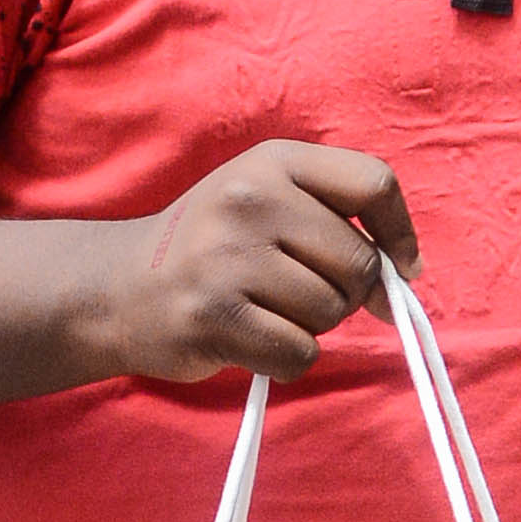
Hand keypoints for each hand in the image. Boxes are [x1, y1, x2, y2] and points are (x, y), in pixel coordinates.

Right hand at [97, 143, 417, 383]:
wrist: (118, 287)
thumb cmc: (211, 248)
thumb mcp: (266, 201)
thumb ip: (335, 222)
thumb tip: (402, 279)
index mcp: (272, 161)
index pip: (374, 183)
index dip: (400, 233)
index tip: (400, 267)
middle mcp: (249, 199)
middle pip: (359, 263)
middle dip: (345, 294)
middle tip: (296, 294)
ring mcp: (228, 257)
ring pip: (331, 313)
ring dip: (310, 327)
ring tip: (263, 310)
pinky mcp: (215, 316)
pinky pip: (300, 353)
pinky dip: (286, 360)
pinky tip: (250, 340)